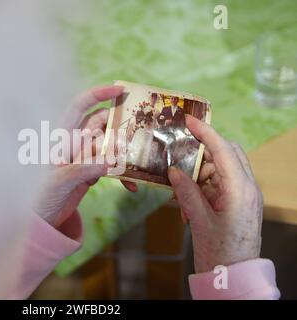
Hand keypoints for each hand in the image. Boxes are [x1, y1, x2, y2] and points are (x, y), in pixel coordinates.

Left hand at [36, 86, 136, 228]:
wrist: (39, 221)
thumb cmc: (39, 198)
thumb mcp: (58, 183)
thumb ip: (81, 171)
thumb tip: (108, 162)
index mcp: (60, 137)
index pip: (79, 107)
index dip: (99, 94)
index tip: (121, 91)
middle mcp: (73, 143)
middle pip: (101, 125)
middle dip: (119, 128)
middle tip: (138, 136)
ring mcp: (83, 158)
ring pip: (108, 145)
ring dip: (123, 153)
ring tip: (136, 164)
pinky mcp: (90, 172)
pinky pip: (109, 166)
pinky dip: (121, 174)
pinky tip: (130, 185)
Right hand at [168, 115, 262, 272]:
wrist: (233, 278)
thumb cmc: (219, 253)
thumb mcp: (199, 221)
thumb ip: (186, 192)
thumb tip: (173, 171)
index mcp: (241, 190)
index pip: (224, 150)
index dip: (206, 132)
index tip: (189, 120)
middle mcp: (247, 189)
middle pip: (228, 155)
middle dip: (203, 152)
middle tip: (181, 157)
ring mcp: (245, 196)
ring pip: (222, 169)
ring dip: (200, 173)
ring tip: (182, 190)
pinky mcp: (239, 204)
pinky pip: (220, 184)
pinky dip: (203, 186)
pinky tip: (188, 202)